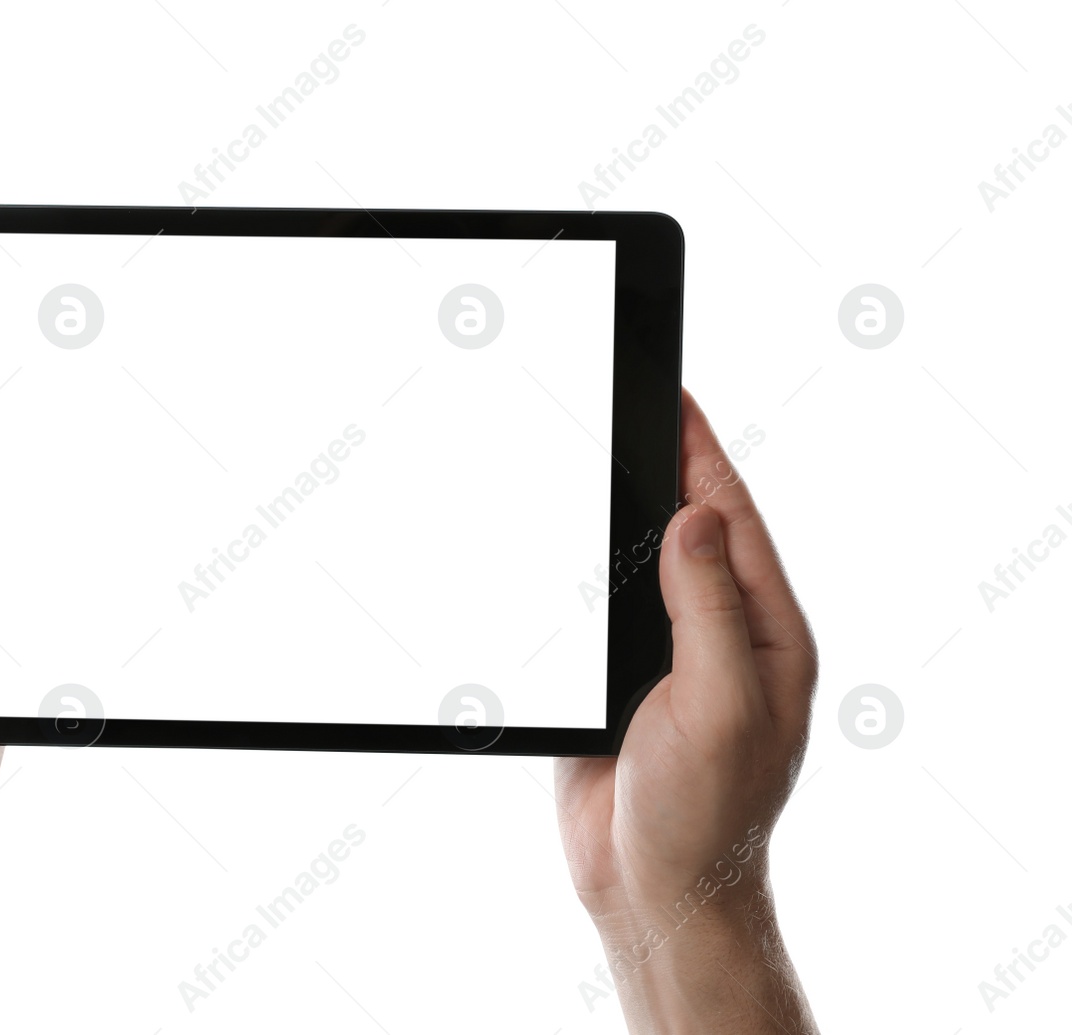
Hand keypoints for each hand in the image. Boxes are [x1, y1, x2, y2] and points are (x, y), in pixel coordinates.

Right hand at [555, 389, 817, 1032]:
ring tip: (598, 449)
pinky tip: (564, 538)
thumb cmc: (703, 813)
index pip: (732, 520)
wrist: (652, 889)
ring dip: (619, 513)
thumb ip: (708, 607)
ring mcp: (671, 658)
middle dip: (663, 466)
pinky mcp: (621, 681)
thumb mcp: (720, 704)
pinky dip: (585, 568)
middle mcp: (723, 637)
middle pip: (691, 529)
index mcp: (765, 635)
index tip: (674, 395)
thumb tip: (696, 517)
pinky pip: (604, 608)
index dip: (703, 453)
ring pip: (643, 564)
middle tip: (631, 403)